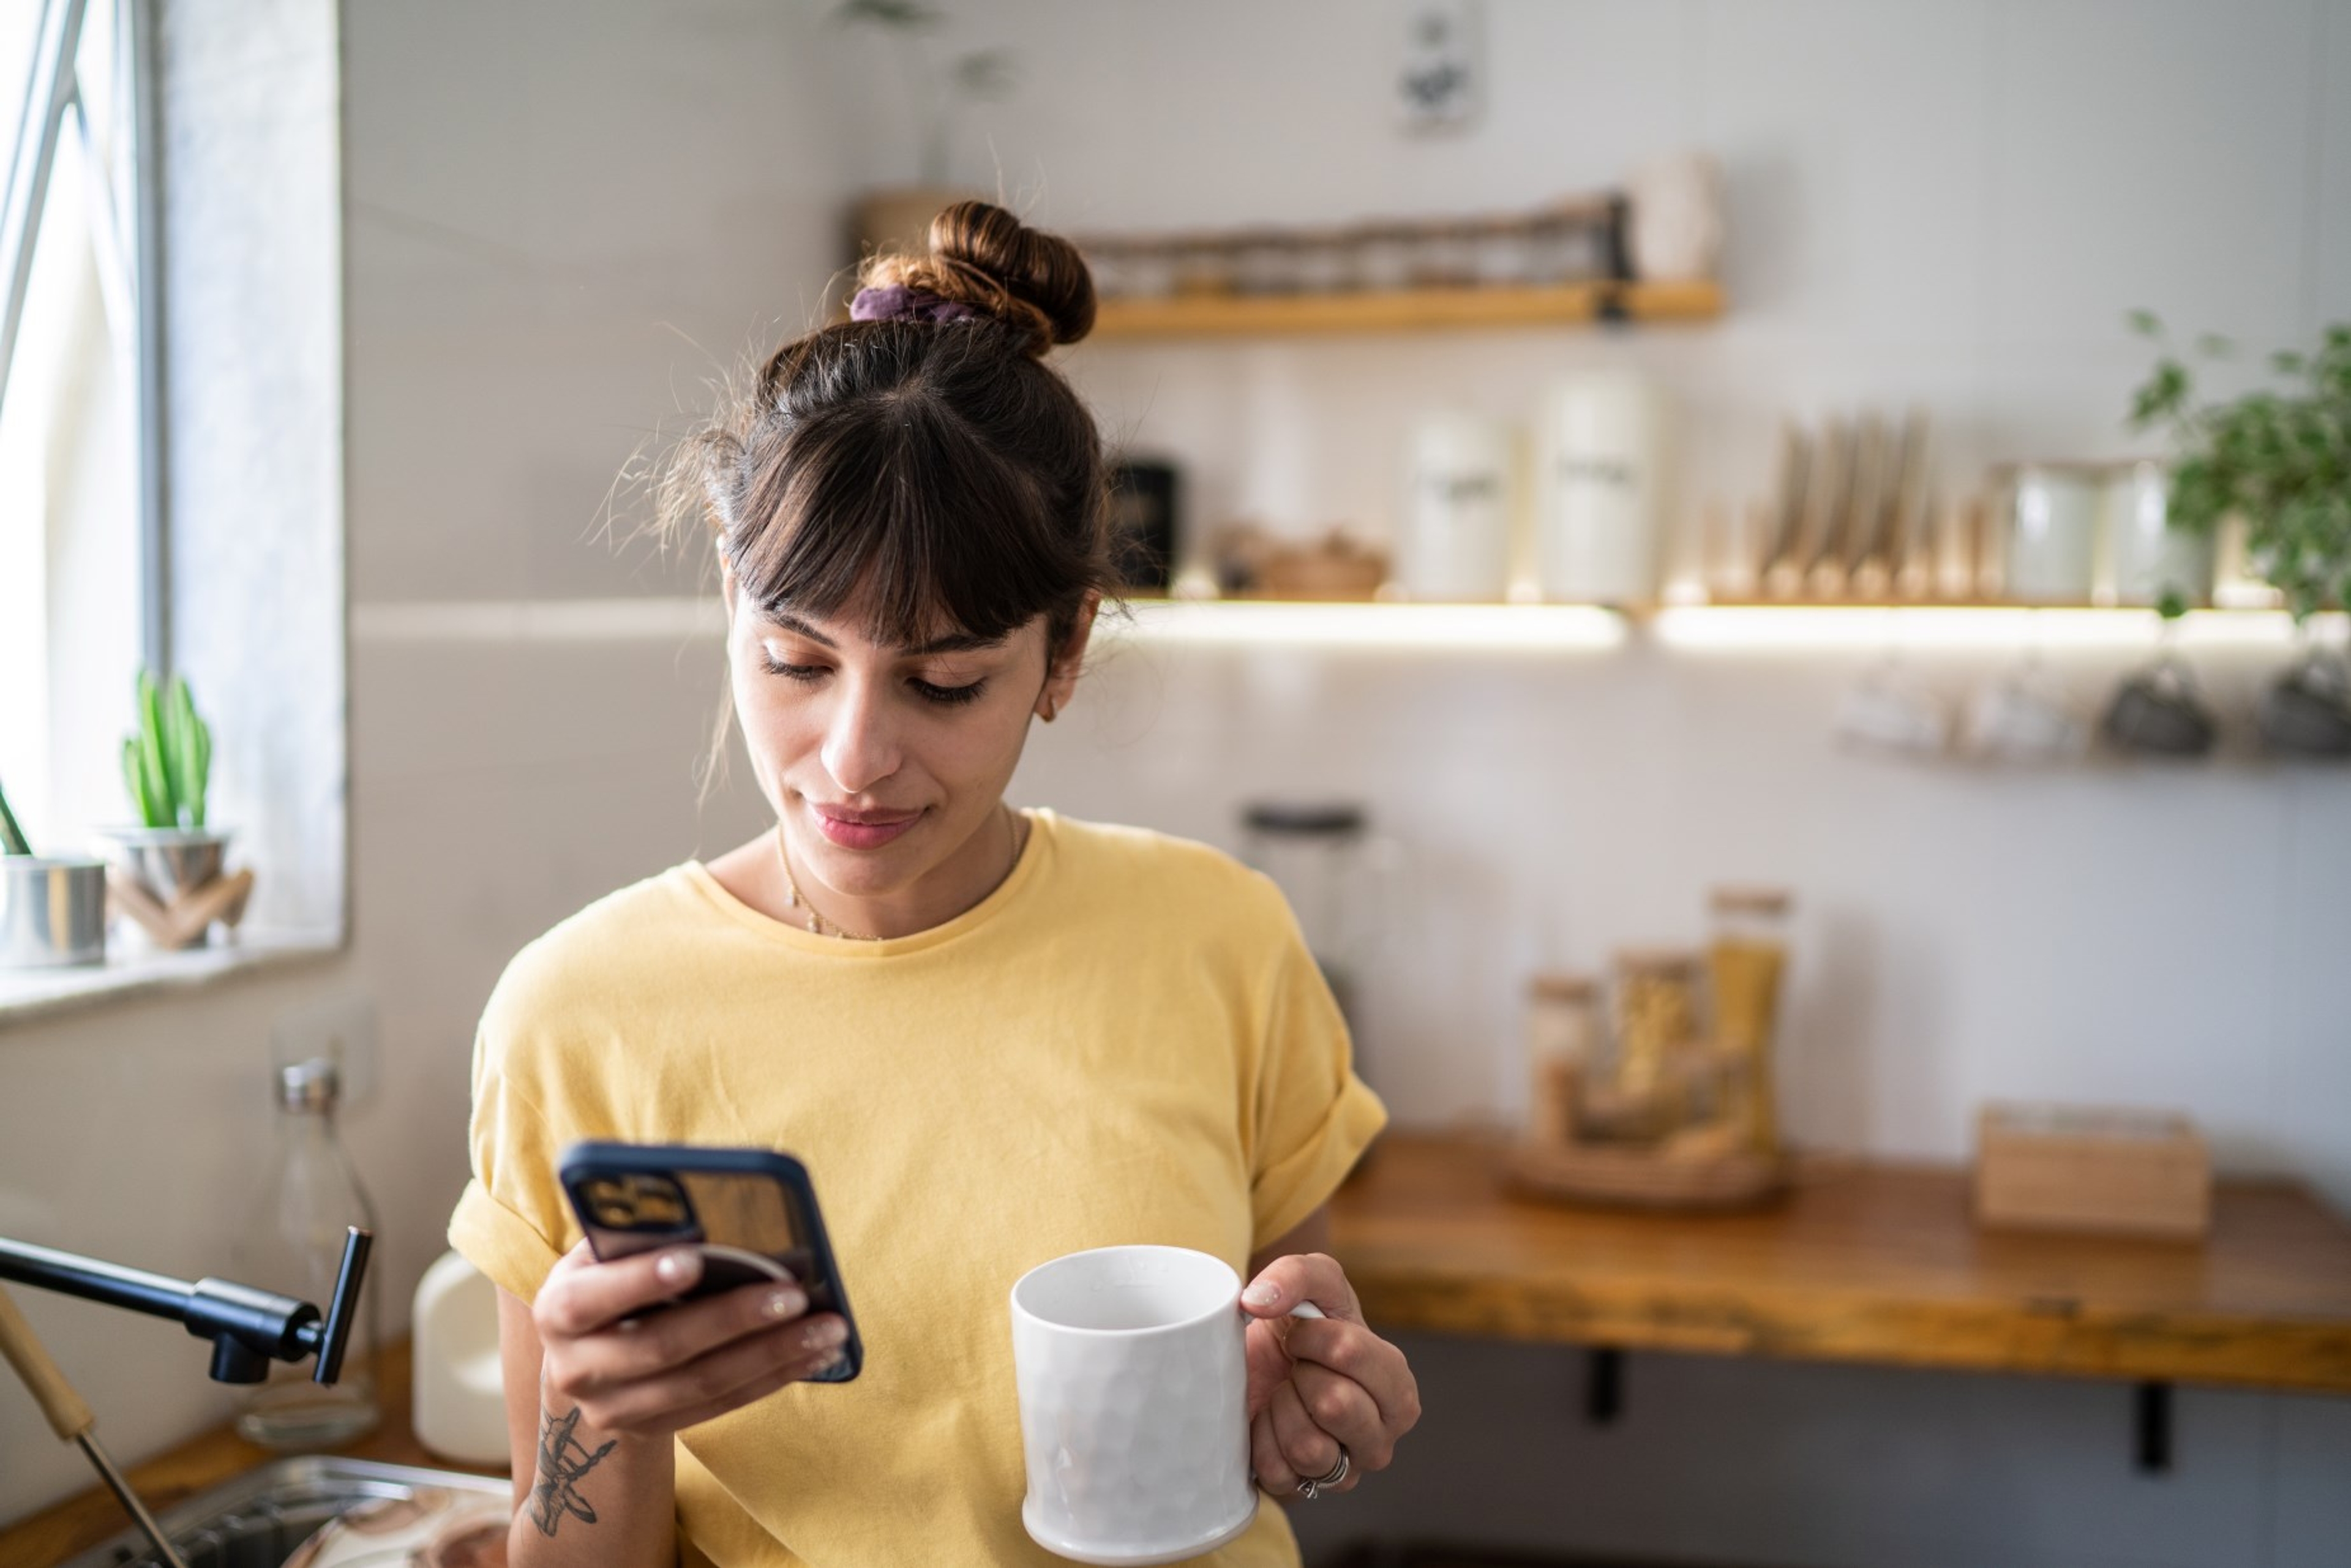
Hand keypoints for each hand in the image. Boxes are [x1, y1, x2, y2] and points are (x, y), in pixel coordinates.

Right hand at [532, 1240, 849, 1437]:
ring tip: (827, 1327)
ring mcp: (614, 1409)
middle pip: (663, 1346)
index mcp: (559, 1311)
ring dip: (772, 1354)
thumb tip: (707, 1211)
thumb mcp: (602, 1256)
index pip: (593, 1298)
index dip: (640, 1280)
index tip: (694, 1260)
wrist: (583, 1361)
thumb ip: (639, 1236)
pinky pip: (722, 1405)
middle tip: (795, 1294)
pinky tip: (815, 1354)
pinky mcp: (653, 1431)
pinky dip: (774, 1377)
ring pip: (703, 1383)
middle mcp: (577, 1369)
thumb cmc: (606, 1282)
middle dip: (734, 1318)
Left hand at [1239, 1252, 1420, 1496]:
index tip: (1303, 1334)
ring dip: (1281, 1409)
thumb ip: (1295, 1274)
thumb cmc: (1297, 1326)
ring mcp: (1345, 1472)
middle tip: (1296, 1369)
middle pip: (1335, 1404)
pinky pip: (1278, 1472)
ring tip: (1284, 1395)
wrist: (1255, 1366)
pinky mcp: (1305, 1493)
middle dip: (1300, 1374)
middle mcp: (1381, 1439)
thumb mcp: (1312, 1282)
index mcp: (1398, 1389)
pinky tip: (1268, 1424)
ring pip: (1309, 1447)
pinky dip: (1261, 1441)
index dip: (1311, 1334)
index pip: (1349, 1352)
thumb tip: (1257, 1300)